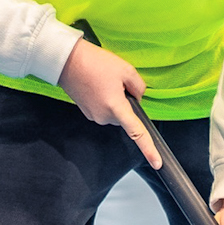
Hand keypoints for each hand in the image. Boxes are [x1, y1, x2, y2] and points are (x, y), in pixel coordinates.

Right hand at [57, 37, 158, 167]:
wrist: (66, 61)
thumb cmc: (95, 63)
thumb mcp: (126, 70)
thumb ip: (139, 87)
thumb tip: (138, 98)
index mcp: (115, 108)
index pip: (137, 133)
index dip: (149, 149)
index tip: (157, 163)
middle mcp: (104, 117)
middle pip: (126, 117)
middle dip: (127, 102)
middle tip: (117, 81)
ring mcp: (94, 116)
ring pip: (115, 112)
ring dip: (116, 99)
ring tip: (105, 80)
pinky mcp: (87, 112)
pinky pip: (104, 109)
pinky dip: (106, 98)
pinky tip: (98, 83)